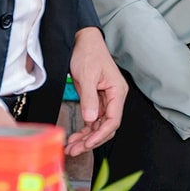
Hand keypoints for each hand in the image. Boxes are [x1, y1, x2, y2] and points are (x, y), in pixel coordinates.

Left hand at [65, 27, 125, 155]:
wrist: (83, 40)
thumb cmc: (88, 53)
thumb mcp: (87, 75)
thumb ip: (89, 98)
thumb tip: (91, 120)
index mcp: (117, 92)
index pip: (113, 120)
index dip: (100, 134)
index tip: (87, 144)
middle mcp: (114, 98)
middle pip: (107, 126)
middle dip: (91, 140)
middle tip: (74, 150)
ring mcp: (105, 100)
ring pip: (99, 125)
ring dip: (86, 137)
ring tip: (71, 147)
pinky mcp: (96, 100)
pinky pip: (93, 120)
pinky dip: (84, 129)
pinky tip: (75, 137)